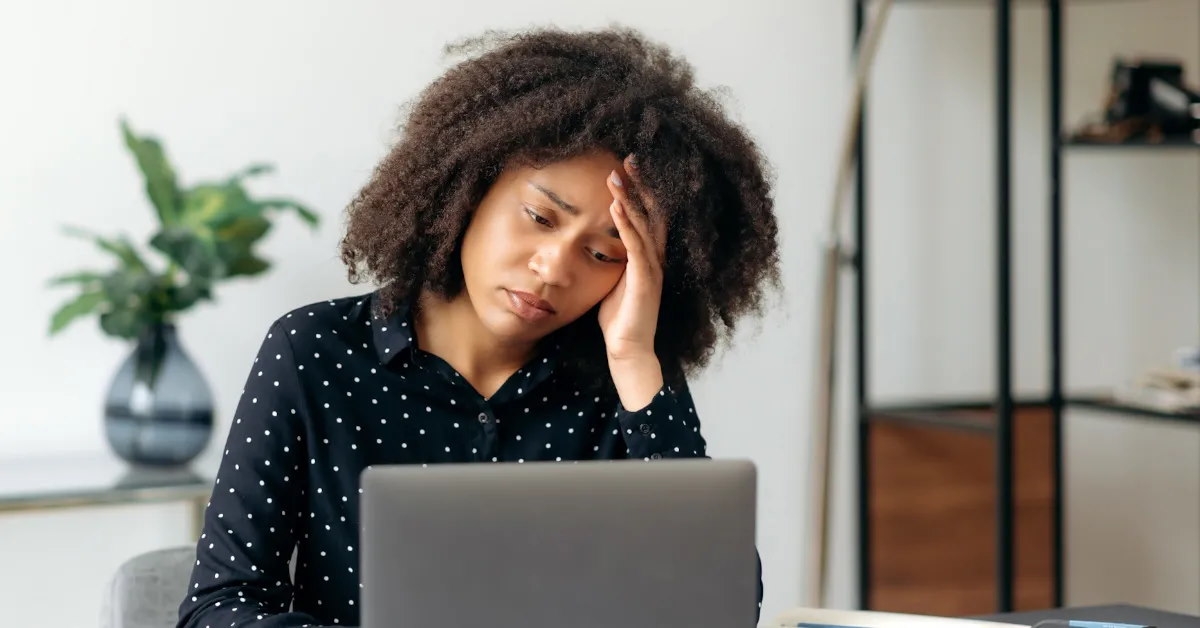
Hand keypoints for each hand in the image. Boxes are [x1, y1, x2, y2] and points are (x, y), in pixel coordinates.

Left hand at [598, 154, 667, 362]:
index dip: (641, 191)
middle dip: (641, 185)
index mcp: (649, 258)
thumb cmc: (618, 320)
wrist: (629, 351)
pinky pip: (636, 247)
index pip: (649, 216)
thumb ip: (611, 260)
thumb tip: (593, 242)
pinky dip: (626, 225)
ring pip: (644, 225)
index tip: (628, 168)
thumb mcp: (612, 281)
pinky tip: (616, 207)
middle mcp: (656, 259)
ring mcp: (653, 269)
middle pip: (652, 212)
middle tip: (629, 159)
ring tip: (616, 177)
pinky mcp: (645, 281)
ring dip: (629, 199)